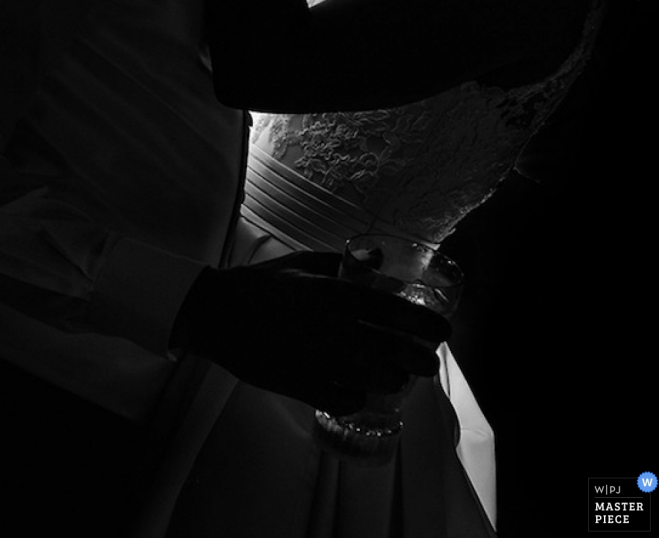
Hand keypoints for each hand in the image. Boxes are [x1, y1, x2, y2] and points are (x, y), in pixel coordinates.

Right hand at [175, 251, 449, 415]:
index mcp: (329, 293)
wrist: (216, 313)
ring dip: (390, 379)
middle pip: (387, 349)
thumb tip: (377, 259)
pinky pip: (339, 397)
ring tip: (399, 377)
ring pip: (369, 378)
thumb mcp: (302, 262)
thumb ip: (341, 261)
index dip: (421, 322)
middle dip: (416, 358)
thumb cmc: (262, 284)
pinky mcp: (297, 384)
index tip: (442, 331)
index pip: (389, 310)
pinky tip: (360, 391)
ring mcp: (313, 359)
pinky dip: (355, 396)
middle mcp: (327, 327)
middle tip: (430, 363)